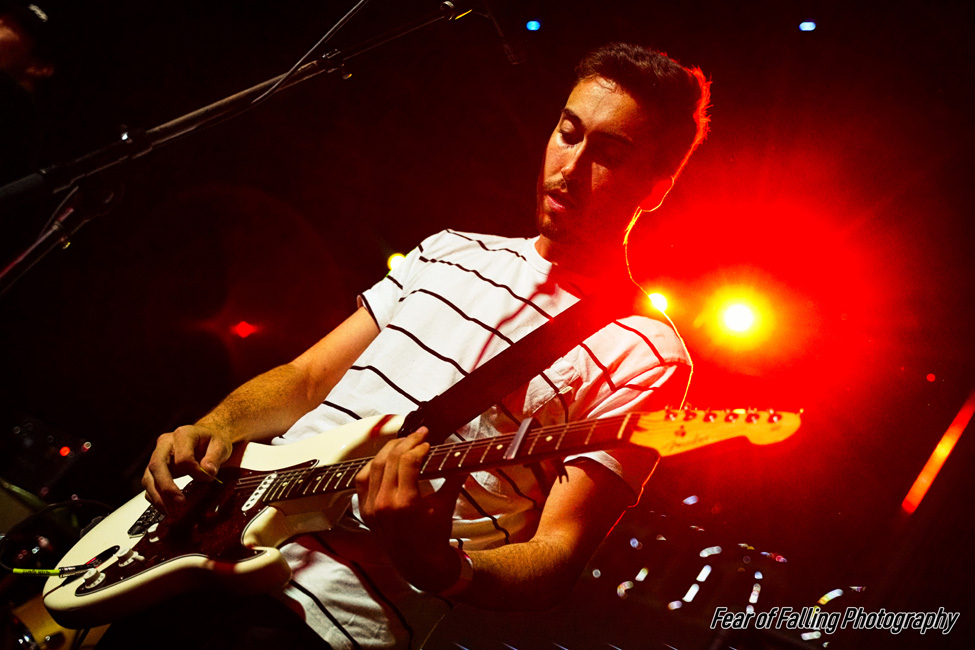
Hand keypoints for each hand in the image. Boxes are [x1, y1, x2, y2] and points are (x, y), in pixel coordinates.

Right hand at [142, 424, 233, 515]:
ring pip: (149, 478)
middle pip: (157, 466)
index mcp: (183, 434)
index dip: (195, 471)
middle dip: (166, 487)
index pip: (183, 457)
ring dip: (159, 497)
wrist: (205, 438)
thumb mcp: (220, 445)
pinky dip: (156, 498)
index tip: (207, 478)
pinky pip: (149, 485)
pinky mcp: (155, 470)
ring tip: (172, 512)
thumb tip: (208, 471)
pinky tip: (167, 508)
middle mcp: (165, 444)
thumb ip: (215, 457)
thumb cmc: (211, 441)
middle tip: (179, 503)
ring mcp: (158, 457)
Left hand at [355, 429, 466, 591]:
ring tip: (403, 443)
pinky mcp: (365, 510)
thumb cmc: (435, 536)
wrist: (419, 563)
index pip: (407, 462)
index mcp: (405, 504)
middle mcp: (384, 504)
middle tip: (419, 435)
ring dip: (388, 450)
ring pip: (373, 466)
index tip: (429, 441)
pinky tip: (386, 459)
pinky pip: (363, 479)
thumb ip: (454, 478)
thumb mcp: (446, 506)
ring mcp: (371, 508)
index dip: (418, 446)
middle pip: (390, 459)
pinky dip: (373, 465)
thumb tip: (463, 456)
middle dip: (406, 442)